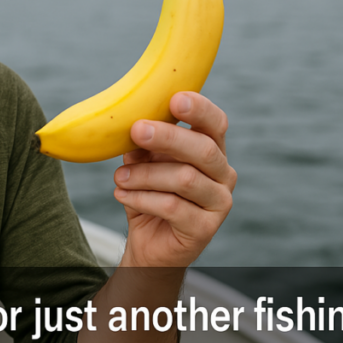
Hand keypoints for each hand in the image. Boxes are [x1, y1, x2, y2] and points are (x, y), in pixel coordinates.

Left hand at [113, 92, 235, 267]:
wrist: (150, 244)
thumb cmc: (149, 193)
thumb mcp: (143, 162)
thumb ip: (143, 142)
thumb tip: (128, 119)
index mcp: (212, 150)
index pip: (216, 123)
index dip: (200, 109)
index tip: (175, 99)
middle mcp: (223, 174)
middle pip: (203, 149)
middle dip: (167, 136)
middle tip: (136, 130)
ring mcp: (219, 202)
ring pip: (184, 178)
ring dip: (145, 175)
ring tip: (119, 177)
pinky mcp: (205, 229)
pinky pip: (172, 207)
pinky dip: (142, 198)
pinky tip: (122, 195)